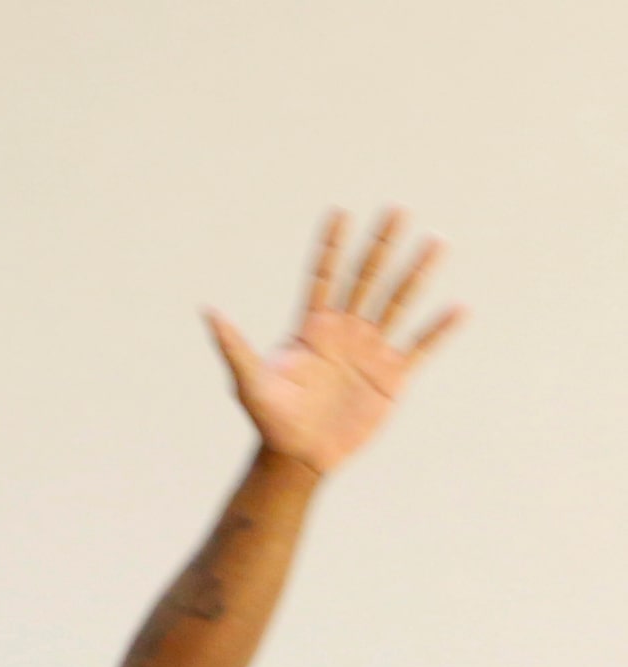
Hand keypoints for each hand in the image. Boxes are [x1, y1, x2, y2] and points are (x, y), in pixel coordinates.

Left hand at [206, 209, 464, 476]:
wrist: (298, 457)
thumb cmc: (269, 420)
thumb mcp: (248, 383)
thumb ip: (233, 346)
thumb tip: (208, 311)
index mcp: (312, 328)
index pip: (323, 277)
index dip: (330, 247)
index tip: (339, 212)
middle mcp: (344, 332)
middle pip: (365, 279)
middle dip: (380, 245)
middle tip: (396, 209)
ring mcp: (370, 351)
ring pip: (397, 302)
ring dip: (415, 273)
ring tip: (435, 241)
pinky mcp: (391, 377)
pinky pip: (421, 347)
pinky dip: (439, 330)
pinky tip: (459, 308)